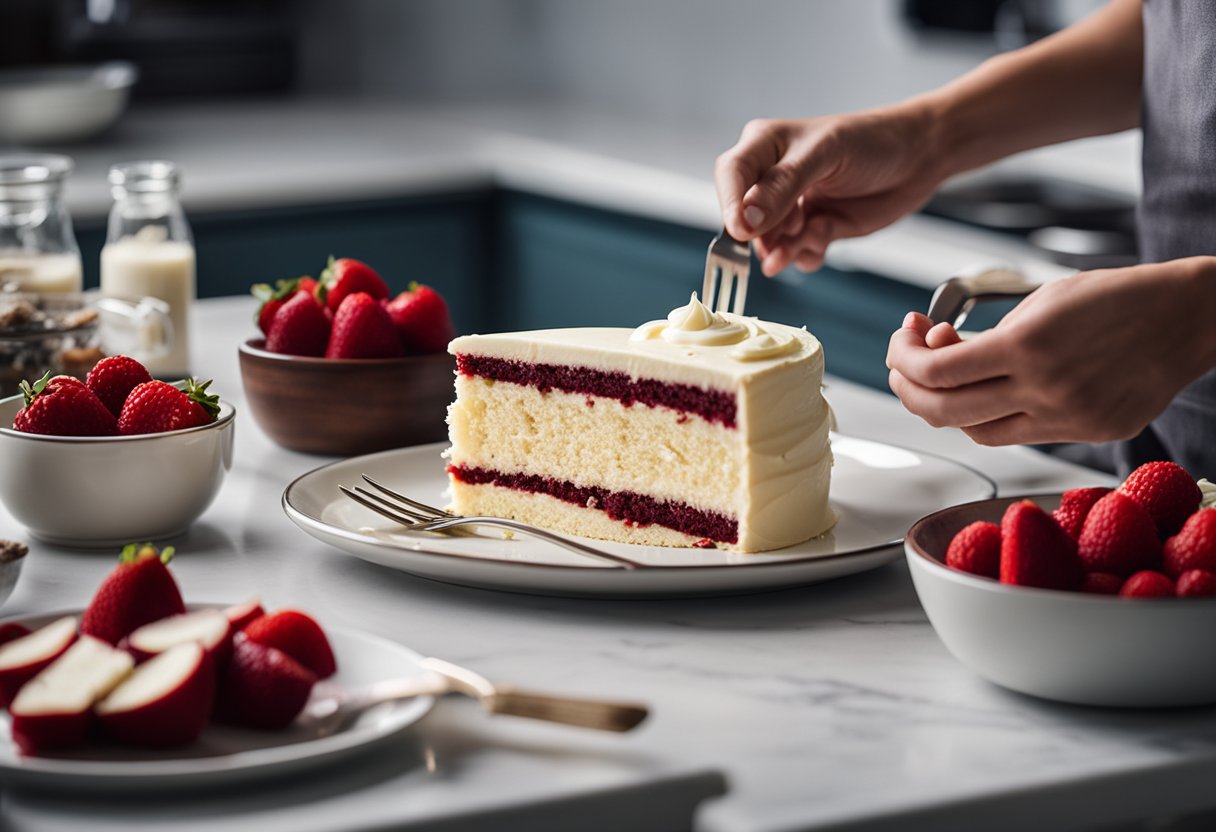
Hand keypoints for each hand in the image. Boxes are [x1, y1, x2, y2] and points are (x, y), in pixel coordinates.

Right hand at [714, 107, 945, 275]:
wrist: (920, 158)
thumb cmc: (874, 141)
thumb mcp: (825, 155)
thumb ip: (783, 186)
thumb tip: (746, 217)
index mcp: (766, 146)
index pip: (731, 175)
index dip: (730, 205)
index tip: (742, 231)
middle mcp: (772, 178)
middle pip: (745, 216)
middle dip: (764, 235)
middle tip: (782, 245)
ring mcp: (793, 206)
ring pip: (770, 240)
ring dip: (785, 250)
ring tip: (807, 244)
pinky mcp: (814, 228)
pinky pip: (796, 253)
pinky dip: (806, 256)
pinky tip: (821, 245)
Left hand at [886, 258, 1215, 445]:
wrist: (1186, 317)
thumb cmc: (1114, 297)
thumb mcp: (1041, 300)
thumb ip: (986, 335)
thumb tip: (935, 353)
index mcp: (1029, 346)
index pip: (937, 372)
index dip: (905, 358)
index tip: (904, 338)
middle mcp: (1047, 390)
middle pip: (944, 412)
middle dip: (908, 387)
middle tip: (904, 362)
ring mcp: (1068, 419)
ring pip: (976, 432)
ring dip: (944, 406)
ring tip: (940, 374)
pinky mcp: (1087, 434)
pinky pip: (1017, 436)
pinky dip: (987, 416)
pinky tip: (983, 389)